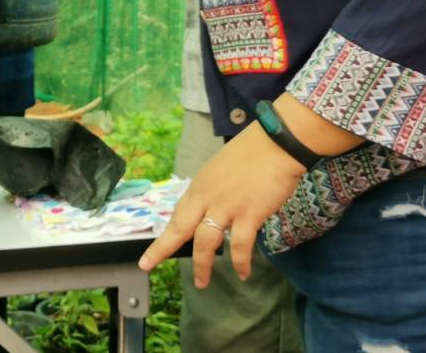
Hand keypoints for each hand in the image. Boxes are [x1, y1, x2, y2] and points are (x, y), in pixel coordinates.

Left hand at [138, 123, 304, 287]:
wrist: (277, 143)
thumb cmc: (253, 152)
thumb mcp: (221, 169)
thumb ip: (214, 190)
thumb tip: (213, 208)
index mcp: (200, 186)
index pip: (177, 213)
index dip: (164, 232)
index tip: (151, 244)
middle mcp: (207, 197)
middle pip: (180, 228)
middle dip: (162, 248)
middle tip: (148, 265)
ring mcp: (226, 207)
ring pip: (205, 242)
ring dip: (203, 265)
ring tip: (202, 283)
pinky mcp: (248, 215)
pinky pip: (240, 246)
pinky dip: (240, 263)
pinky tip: (243, 273)